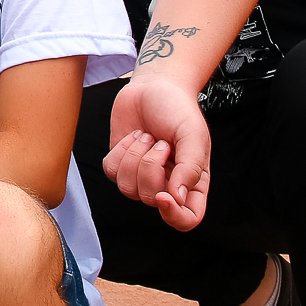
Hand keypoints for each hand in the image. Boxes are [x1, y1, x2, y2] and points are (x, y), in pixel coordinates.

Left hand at [104, 78, 210, 230]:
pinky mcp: (120, 163)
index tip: (164, 197)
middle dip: (150, 167)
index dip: (175, 217)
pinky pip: (111, 172)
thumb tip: (177, 198)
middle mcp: (167, 184)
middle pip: (151, 200)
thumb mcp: (193, 135)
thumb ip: (190, 167)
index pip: (187, 219)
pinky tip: (134, 136)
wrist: (154, 86)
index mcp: (192, 182)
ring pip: (127, 188)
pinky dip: (120, 151)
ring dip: (134, 157)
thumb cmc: (178, 110)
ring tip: (147, 136)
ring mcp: (141, 176)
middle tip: (160, 142)